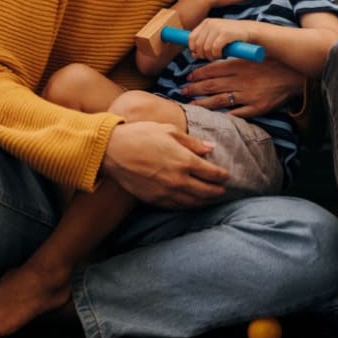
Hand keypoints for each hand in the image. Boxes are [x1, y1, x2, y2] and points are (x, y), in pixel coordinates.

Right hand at [102, 121, 228, 207]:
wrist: (112, 151)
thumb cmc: (141, 135)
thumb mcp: (169, 131)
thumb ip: (192, 142)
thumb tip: (210, 148)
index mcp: (185, 161)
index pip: (213, 173)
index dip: (222, 176)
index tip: (226, 176)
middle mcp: (179, 180)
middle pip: (207, 191)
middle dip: (218, 191)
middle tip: (223, 190)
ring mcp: (166, 192)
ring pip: (193, 202)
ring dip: (205, 201)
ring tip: (210, 199)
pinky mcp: (154, 199)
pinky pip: (177, 207)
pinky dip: (188, 206)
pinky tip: (191, 203)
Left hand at [180, 57, 303, 117]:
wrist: (297, 75)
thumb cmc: (276, 63)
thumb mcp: (255, 56)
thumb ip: (237, 60)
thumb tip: (218, 60)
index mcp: (240, 66)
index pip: (213, 70)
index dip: (198, 74)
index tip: (188, 77)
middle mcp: (241, 81)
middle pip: (212, 85)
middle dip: (194, 89)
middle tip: (182, 90)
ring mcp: (248, 96)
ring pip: (219, 101)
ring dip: (202, 103)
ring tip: (190, 104)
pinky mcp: (257, 107)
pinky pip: (237, 113)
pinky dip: (224, 115)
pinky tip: (213, 117)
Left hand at [186, 18, 252, 60]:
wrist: (250, 31)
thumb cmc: (233, 35)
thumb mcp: (216, 36)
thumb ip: (204, 43)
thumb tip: (193, 54)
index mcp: (206, 22)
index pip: (191, 38)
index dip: (194, 49)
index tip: (200, 55)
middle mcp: (210, 23)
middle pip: (198, 45)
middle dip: (203, 54)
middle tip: (211, 57)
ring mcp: (218, 27)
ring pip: (206, 48)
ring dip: (210, 56)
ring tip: (217, 56)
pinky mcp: (225, 33)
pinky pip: (215, 49)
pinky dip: (217, 54)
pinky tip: (222, 55)